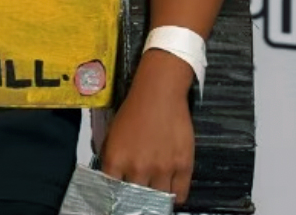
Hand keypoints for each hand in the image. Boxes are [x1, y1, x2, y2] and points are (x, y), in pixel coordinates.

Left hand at [99, 50, 195, 201]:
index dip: (113, 198)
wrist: (159, 94)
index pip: (111, 192)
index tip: (117, 201)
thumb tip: (112, 180)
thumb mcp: (113, 135)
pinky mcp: (183, 165)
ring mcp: (163, 168)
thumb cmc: (132, 111)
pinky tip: (171, 194)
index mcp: (116, 159)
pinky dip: (175, 197)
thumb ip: (112, 159)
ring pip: (158, 199)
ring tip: (155, 195)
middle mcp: (138, 167)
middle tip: (137, 199)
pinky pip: (180, 194)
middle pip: (136, 199)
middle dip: (135, 200)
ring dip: (156, 199)